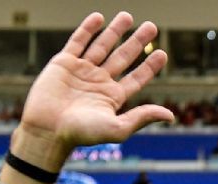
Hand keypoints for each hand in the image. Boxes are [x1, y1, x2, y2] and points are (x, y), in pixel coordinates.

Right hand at [14, 12, 172, 170]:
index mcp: (112, 97)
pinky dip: (88, 29)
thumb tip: (170, 116)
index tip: (163, 54)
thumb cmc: (81, 134)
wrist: (47, 130)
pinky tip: (99, 18)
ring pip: (102, 46)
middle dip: (137, 42)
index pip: (136, 78)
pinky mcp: (63, 63)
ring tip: (127, 16)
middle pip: (122, 57)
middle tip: (151, 27)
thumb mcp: (117, 128)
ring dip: (115, 31)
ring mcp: (81, 71)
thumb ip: (142, 118)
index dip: (149, 66)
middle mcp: (99, 82)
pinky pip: (78, 42)